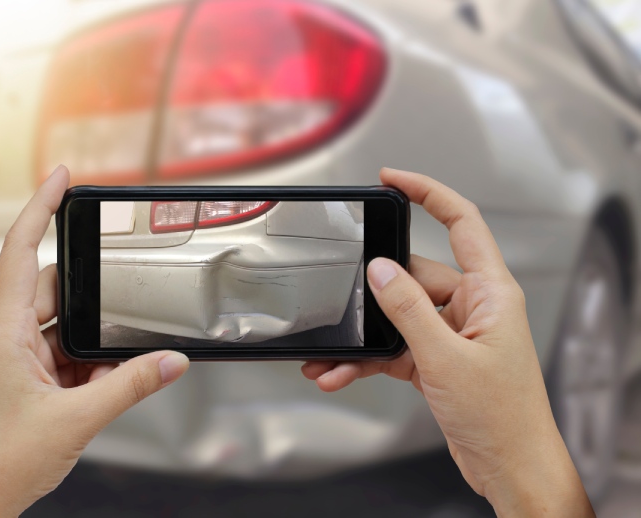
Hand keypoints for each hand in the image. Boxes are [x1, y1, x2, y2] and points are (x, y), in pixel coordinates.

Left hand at [0, 166, 189, 516]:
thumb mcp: (77, 419)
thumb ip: (131, 386)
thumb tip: (169, 361)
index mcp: (2, 332)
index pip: (20, 251)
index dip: (40, 207)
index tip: (61, 178)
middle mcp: (3, 337)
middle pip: (53, 289)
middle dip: (91, 296)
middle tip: (122, 302)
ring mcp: (12, 358)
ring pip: (62, 326)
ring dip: (91, 341)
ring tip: (112, 362)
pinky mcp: (23, 378)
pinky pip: (63, 355)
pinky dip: (88, 366)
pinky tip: (103, 386)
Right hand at [302, 168, 593, 516]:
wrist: (508, 466)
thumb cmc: (501, 416)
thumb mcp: (445, 357)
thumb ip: (408, 310)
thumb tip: (380, 270)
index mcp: (490, 292)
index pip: (462, 222)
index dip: (428, 193)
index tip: (392, 179)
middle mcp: (471, 307)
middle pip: (413, 276)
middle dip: (372, 292)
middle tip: (339, 300)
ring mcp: (452, 333)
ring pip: (397, 317)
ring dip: (363, 336)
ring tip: (329, 356)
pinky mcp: (436, 359)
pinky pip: (393, 347)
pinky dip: (367, 360)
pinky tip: (341, 372)